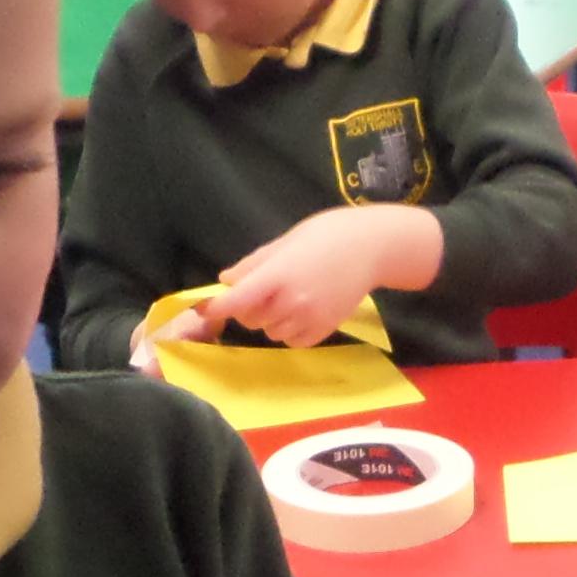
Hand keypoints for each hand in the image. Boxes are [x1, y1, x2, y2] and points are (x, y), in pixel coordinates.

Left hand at [198, 207, 443, 348]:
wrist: (373, 247)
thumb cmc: (326, 235)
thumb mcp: (285, 242)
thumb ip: (253, 265)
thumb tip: (226, 282)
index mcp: (278, 275)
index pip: (236, 301)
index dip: (216, 307)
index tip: (204, 308)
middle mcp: (292, 301)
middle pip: (251, 319)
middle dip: (248, 308)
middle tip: (263, 289)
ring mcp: (310, 318)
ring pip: (271, 332)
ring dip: (270, 319)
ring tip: (288, 297)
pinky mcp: (325, 330)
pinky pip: (293, 341)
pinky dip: (290, 330)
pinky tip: (302, 310)